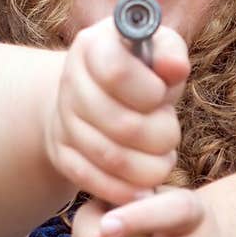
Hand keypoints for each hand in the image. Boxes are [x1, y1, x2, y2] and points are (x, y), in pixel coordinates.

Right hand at [44, 17, 189, 206]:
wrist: (93, 99)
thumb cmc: (139, 73)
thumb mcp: (158, 52)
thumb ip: (170, 53)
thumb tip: (174, 68)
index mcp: (93, 47)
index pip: (117, 72)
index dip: (150, 92)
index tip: (160, 96)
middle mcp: (70, 83)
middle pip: (122, 124)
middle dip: (161, 135)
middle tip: (169, 133)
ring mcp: (62, 122)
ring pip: (113, 158)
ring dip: (150, 165)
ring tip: (163, 157)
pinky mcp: (61, 156)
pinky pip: (95, 182)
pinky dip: (126, 189)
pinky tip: (145, 186)